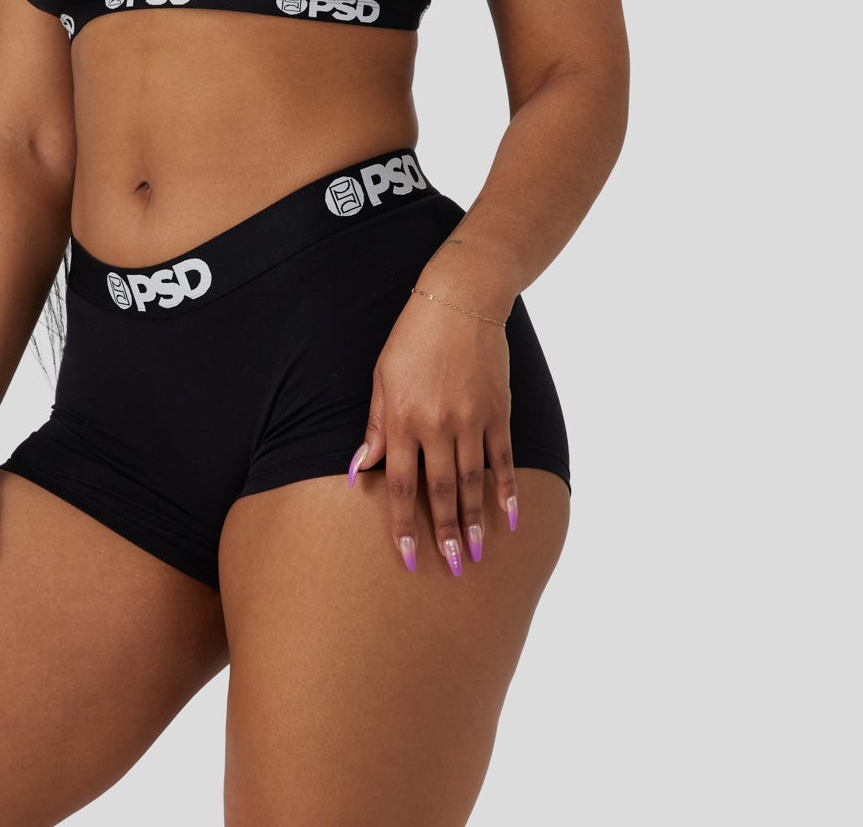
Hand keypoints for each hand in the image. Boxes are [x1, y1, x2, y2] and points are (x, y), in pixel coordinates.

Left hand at [349, 291, 515, 573]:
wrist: (460, 301)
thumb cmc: (412, 337)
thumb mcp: (382, 377)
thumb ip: (376, 425)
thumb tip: (359, 467)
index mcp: (403, 418)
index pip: (399, 484)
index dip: (403, 524)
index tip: (407, 557)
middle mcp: (437, 425)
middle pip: (440, 491)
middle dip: (444, 534)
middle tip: (451, 568)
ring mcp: (471, 420)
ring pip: (472, 481)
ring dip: (474, 521)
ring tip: (475, 554)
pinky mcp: (498, 412)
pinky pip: (503, 459)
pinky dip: (507, 489)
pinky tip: (509, 516)